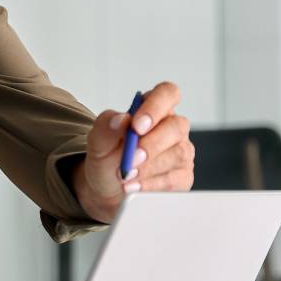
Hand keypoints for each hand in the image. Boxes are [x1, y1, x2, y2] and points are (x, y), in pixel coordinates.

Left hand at [72, 80, 193, 222]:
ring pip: (178, 154)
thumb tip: (120, 119)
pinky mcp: (182, 176)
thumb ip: (105, 126)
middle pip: (176, 126)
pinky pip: (175, 179)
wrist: (105, 187)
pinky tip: (134, 186)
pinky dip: (152, 184)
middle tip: (130, 159)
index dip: (156, 106)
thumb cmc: (106, 157)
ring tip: (125, 174)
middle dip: (151, 144)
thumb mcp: (97, 140)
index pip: (167, 93)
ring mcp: (180, 152)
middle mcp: (171, 128)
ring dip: (149, 167)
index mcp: (153, 109)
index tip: (137, 125)